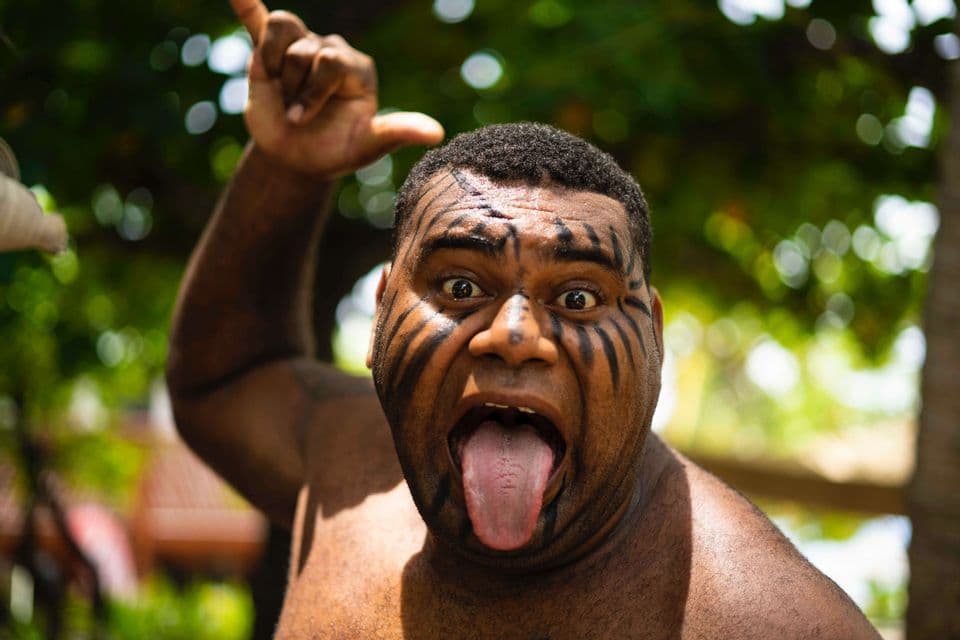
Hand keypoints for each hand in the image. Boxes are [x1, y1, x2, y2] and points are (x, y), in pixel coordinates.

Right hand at [230, 0, 443, 177]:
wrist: (296, 159)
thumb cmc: (335, 151)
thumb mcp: (368, 145)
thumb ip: (398, 132)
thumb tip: (437, 134)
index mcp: (357, 68)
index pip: (330, 60)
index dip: (311, 91)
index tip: (303, 119)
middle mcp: (331, 51)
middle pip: (304, 50)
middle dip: (295, 88)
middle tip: (295, 114)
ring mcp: (300, 49)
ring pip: (282, 31)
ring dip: (274, 66)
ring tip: (279, 90)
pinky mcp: (269, 53)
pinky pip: (260, 21)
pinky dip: (248, 5)